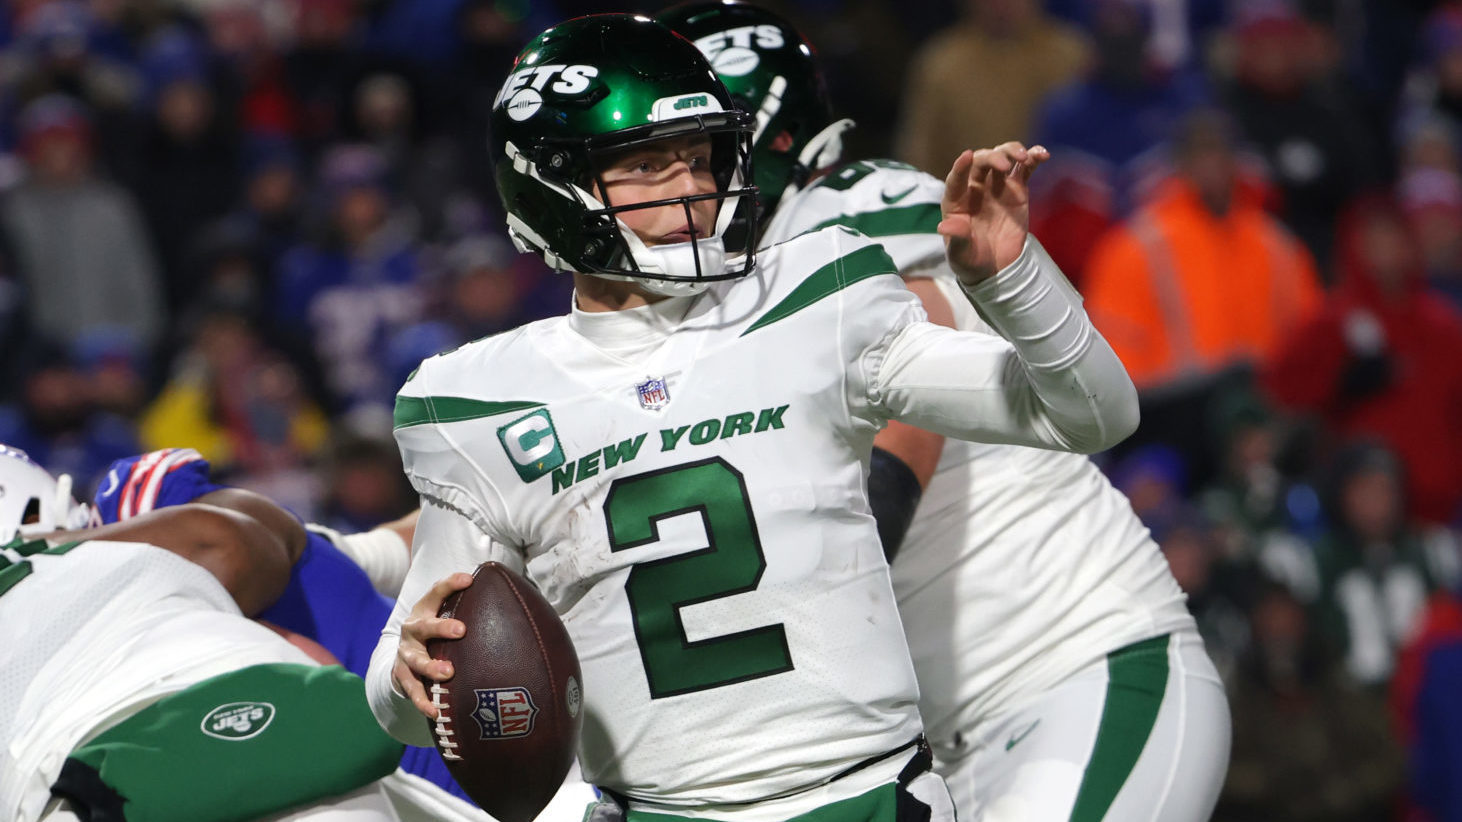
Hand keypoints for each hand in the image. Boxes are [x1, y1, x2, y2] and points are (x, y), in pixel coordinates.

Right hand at [393, 572, 472, 719]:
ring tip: (448, 674)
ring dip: (431, 667)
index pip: (436, 592)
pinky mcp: (401, 676)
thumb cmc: (436, 634)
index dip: (451, 584)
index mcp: (425, 610)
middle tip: (461, 630)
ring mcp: (405, 654)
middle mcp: (412, 630)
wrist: (403, 658)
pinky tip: (435, 711)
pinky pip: (412, 690)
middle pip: (424, 626)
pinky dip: (423, 702)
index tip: (469, 579)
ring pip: (416, 661)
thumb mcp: (445, 617)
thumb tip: (517, 602)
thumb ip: (470, 610)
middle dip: (442, 627)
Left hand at [938, 143, 1049, 285]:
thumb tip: (944, 226)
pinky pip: (1025, 169)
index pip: (956, 179)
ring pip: (1003, 157)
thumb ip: (956, 238)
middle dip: (992, 158)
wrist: (996, 266)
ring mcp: (997, 185)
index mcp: (956, 200)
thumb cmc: (971, 259)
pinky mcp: (1017, 188)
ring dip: (1012, 151)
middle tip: (1004, 165)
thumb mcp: (961, 254)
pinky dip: (1033, 158)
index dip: (960, 167)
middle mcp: (975, 187)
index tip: (967, 155)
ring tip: (1024, 157)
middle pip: (982, 162)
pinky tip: (1042, 154)